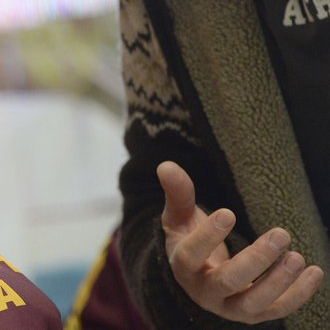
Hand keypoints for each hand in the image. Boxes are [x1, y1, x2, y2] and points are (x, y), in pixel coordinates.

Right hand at [158, 160, 324, 322]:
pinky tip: (314, 272)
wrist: (199, 276)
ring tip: (297, 256)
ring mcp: (230, 307)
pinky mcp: (253, 314)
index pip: (191, 255)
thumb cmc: (188, 239)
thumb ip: (177, 193)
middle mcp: (204, 292)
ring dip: (278, 281)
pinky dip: (298, 294)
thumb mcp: (179, 217)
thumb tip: (166, 165)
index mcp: (183, 266)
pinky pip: (277, 310)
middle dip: (256, 260)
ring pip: (254, 302)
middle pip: (228, 281)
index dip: (209, 236)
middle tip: (280, 234)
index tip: (228, 212)